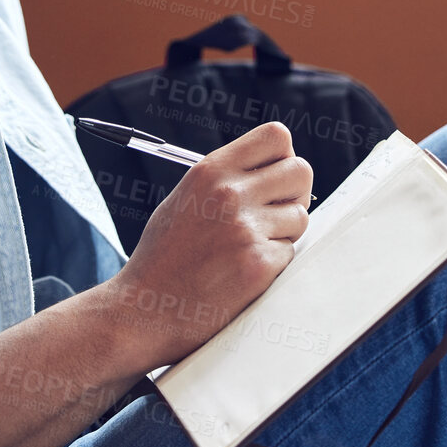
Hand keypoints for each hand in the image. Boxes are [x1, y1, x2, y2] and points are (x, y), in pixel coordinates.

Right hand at [104, 123, 311, 370]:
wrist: (145, 310)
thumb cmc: (165, 257)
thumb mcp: (186, 198)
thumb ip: (227, 178)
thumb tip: (275, 168)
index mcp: (210, 170)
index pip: (277, 137)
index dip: (283, 158)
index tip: (272, 180)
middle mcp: (229, 193)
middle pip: (301, 172)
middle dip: (294, 195)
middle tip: (274, 216)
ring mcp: (245, 228)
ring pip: (301, 216)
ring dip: (284, 233)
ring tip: (249, 248)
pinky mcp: (258, 264)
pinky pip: (291, 252)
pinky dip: (274, 263)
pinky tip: (243, 272)